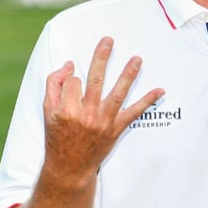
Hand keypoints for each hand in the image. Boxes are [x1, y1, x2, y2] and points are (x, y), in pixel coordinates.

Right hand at [42, 37, 164, 180]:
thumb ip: (53, 85)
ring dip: (129, 75)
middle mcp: (85, 114)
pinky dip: (147, 101)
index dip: (73, 79)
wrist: (69, 166)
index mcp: (66, 109)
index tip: (74, 82)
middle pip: (95, 80)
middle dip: (101, 58)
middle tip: (109, 40)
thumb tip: (69, 64)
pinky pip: (134, 113)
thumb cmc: (57, 136)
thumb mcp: (46, 112)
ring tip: (137, 58)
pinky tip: (160, 90)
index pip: (73, 81)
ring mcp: (103, 121)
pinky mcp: (116, 128)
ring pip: (117, 93)